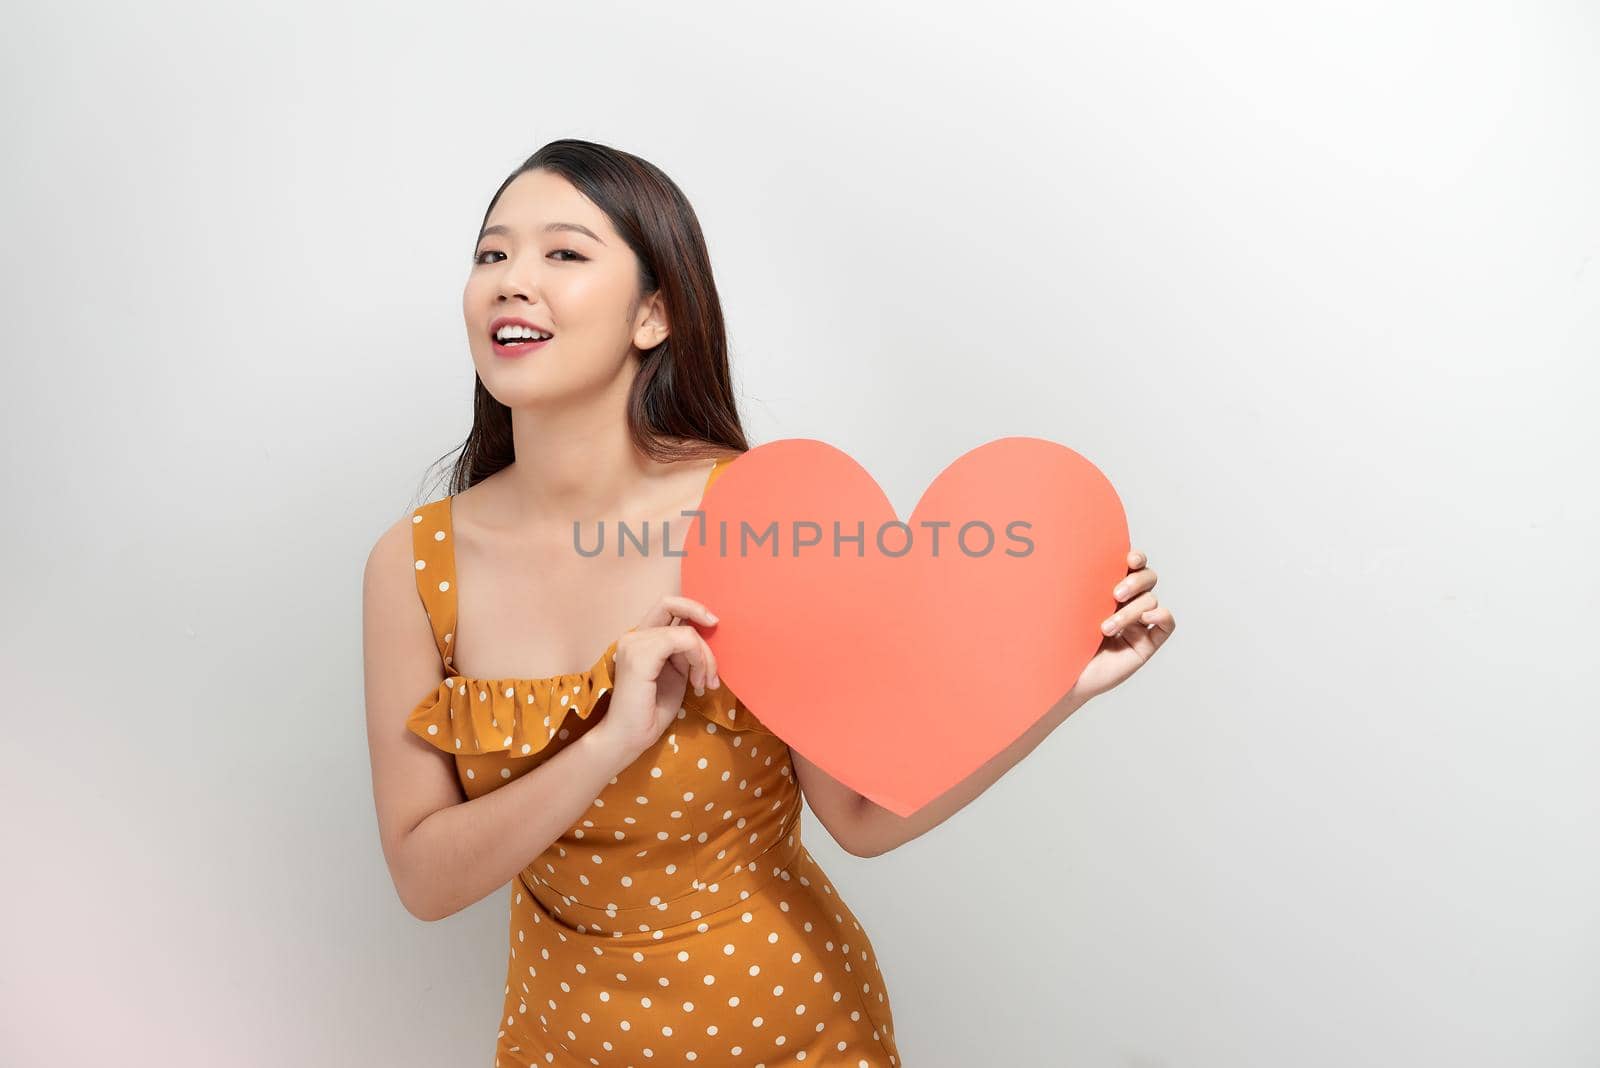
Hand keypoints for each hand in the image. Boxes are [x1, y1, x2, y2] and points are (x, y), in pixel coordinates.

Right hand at [591, 595, 722, 767]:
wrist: (629, 738)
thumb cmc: (651, 711)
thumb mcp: (676, 674)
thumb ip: (684, 653)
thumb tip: (704, 638)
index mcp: (641, 640)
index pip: (666, 607)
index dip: (691, 608)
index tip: (713, 624)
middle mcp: (634, 636)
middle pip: (669, 602)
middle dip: (698, 611)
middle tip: (716, 625)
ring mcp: (634, 644)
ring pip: (685, 631)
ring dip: (704, 656)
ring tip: (705, 682)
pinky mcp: (639, 657)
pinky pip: (681, 641)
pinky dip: (698, 658)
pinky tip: (697, 682)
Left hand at [1064, 549, 1174, 703]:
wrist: (1062, 677)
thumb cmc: (1060, 641)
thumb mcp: (1066, 609)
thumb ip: (1077, 586)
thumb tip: (1071, 555)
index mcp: (1108, 590)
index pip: (1131, 565)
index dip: (1136, 558)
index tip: (1129, 559)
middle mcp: (1126, 604)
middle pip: (1148, 578)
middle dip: (1135, 581)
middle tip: (1115, 595)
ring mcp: (1138, 624)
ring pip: (1151, 600)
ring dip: (1130, 611)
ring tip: (1105, 628)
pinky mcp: (1146, 644)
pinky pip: (1166, 625)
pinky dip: (1163, 616)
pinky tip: (1147, 618)